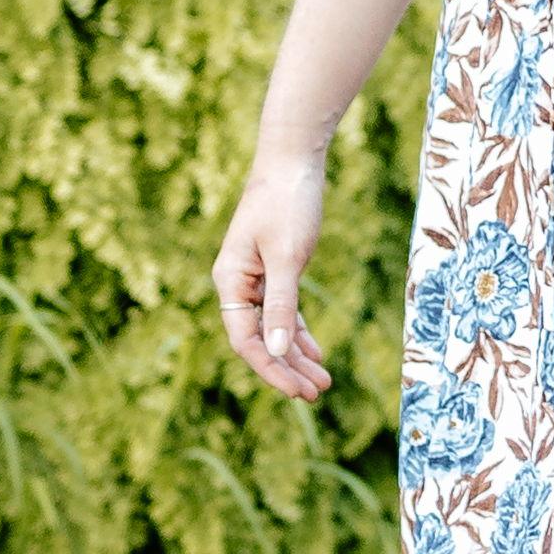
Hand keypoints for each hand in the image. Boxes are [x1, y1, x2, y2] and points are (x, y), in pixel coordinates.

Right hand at [216, 140, 332, 399]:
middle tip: (317, 393)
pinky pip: (284, 310)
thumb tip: (277, 348)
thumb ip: (281, 304)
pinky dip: (299, 331)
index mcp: (230, 281)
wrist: (293, 160)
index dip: (272, 369)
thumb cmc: (287, 202)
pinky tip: (315, 352)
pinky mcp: (275, 268)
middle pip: (260, 339)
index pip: (246, 340)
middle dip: (287, 369)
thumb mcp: (288, 256)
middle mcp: (237, 283)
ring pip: (274, 327)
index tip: (299, 392)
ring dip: (296, 355)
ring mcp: (255, 277)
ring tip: (322, 382)